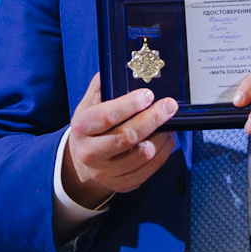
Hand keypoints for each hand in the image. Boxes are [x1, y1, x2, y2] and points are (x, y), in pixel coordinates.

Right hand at [62, 76, 179, 207]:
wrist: (82, 162)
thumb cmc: (91, 128)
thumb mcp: (88, 105)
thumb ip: (102, 86)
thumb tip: (119, 67)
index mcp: (81, 128)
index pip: (106, 116)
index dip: (130, 105)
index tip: (148, 95)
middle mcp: (91, 153)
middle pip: (127, 136)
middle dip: (153, 118)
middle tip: (169, 105)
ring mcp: (107, 172)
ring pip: (142, 154)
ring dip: (161, 136)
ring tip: (169, 123)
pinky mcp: (122, 184)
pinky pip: (149, 169)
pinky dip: (163, 152)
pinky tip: (166, 139)